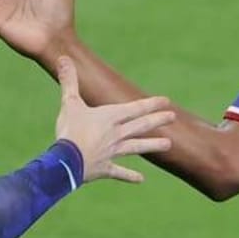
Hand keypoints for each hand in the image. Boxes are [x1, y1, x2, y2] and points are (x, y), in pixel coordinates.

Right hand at [53, 58, 172, 182]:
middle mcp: (116, 134)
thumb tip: (64, 57)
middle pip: (141, 126)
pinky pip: (119, 172)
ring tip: (169, 145)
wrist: (67, 161)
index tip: (167, 101)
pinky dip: (129, 176)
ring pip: (136, 148)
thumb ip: (69, 81)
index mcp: (110, 117)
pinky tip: (141, 180)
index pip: (135, 108)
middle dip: (157, 120)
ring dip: (152, 146)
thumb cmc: (70, 130)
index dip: (151, 104)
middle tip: (174, 117)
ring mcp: (112, 152)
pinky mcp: (104, 168)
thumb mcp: (69, 103)